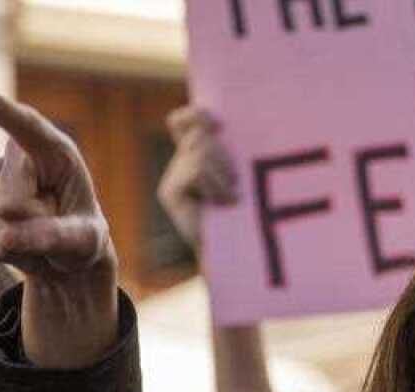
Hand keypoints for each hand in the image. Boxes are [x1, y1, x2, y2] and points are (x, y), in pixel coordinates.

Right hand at [0, 88, 117, 368]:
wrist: (63, 253)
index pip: (29, 128)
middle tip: (56, 228)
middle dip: (33, 227)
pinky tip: (21, 242)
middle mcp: (20, 156)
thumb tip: (8, 237)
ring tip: (41, 234)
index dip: (4, 113)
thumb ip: (55, 236)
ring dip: (22, 242)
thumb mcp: (84, 241)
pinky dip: (7, 251)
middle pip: (12, 202)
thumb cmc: (83, 238)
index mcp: (56, 152)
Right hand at [157, 106, 237, 244]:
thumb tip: (227, 124)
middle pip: (198, 135)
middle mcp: (179, 164)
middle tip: (236, 181)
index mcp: (196, 157)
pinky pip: (196, 170)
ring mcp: (171, 178)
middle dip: (223, 154)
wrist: (233, 254)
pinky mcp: (169, 192)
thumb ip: (233, 152)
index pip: (181, 121)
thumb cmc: (245, 215)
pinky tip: (225, 202)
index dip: (195, 114)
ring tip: (232, 196)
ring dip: (223, 174)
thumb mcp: (241, 177)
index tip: (219, 123)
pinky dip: (217, 185)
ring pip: (200, 152)